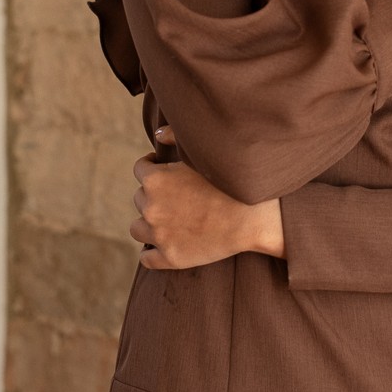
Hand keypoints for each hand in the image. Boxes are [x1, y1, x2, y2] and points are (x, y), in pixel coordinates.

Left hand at [131, 124, 285, 268]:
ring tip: (169, 222)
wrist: (254, 217)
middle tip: (177, 198)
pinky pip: (147, 258)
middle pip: (140, 198)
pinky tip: (166, 245)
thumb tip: (157, 132)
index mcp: (155, 179)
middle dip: (154, 196)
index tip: (165, 172)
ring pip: (138, 228)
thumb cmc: (232, 182)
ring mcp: (159, 235)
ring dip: (149, 224)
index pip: (140, 170)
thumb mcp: (203, 152)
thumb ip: (175, 136)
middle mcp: (151, 207)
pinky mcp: (170, 258)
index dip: (153, 168)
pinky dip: (153, 252)